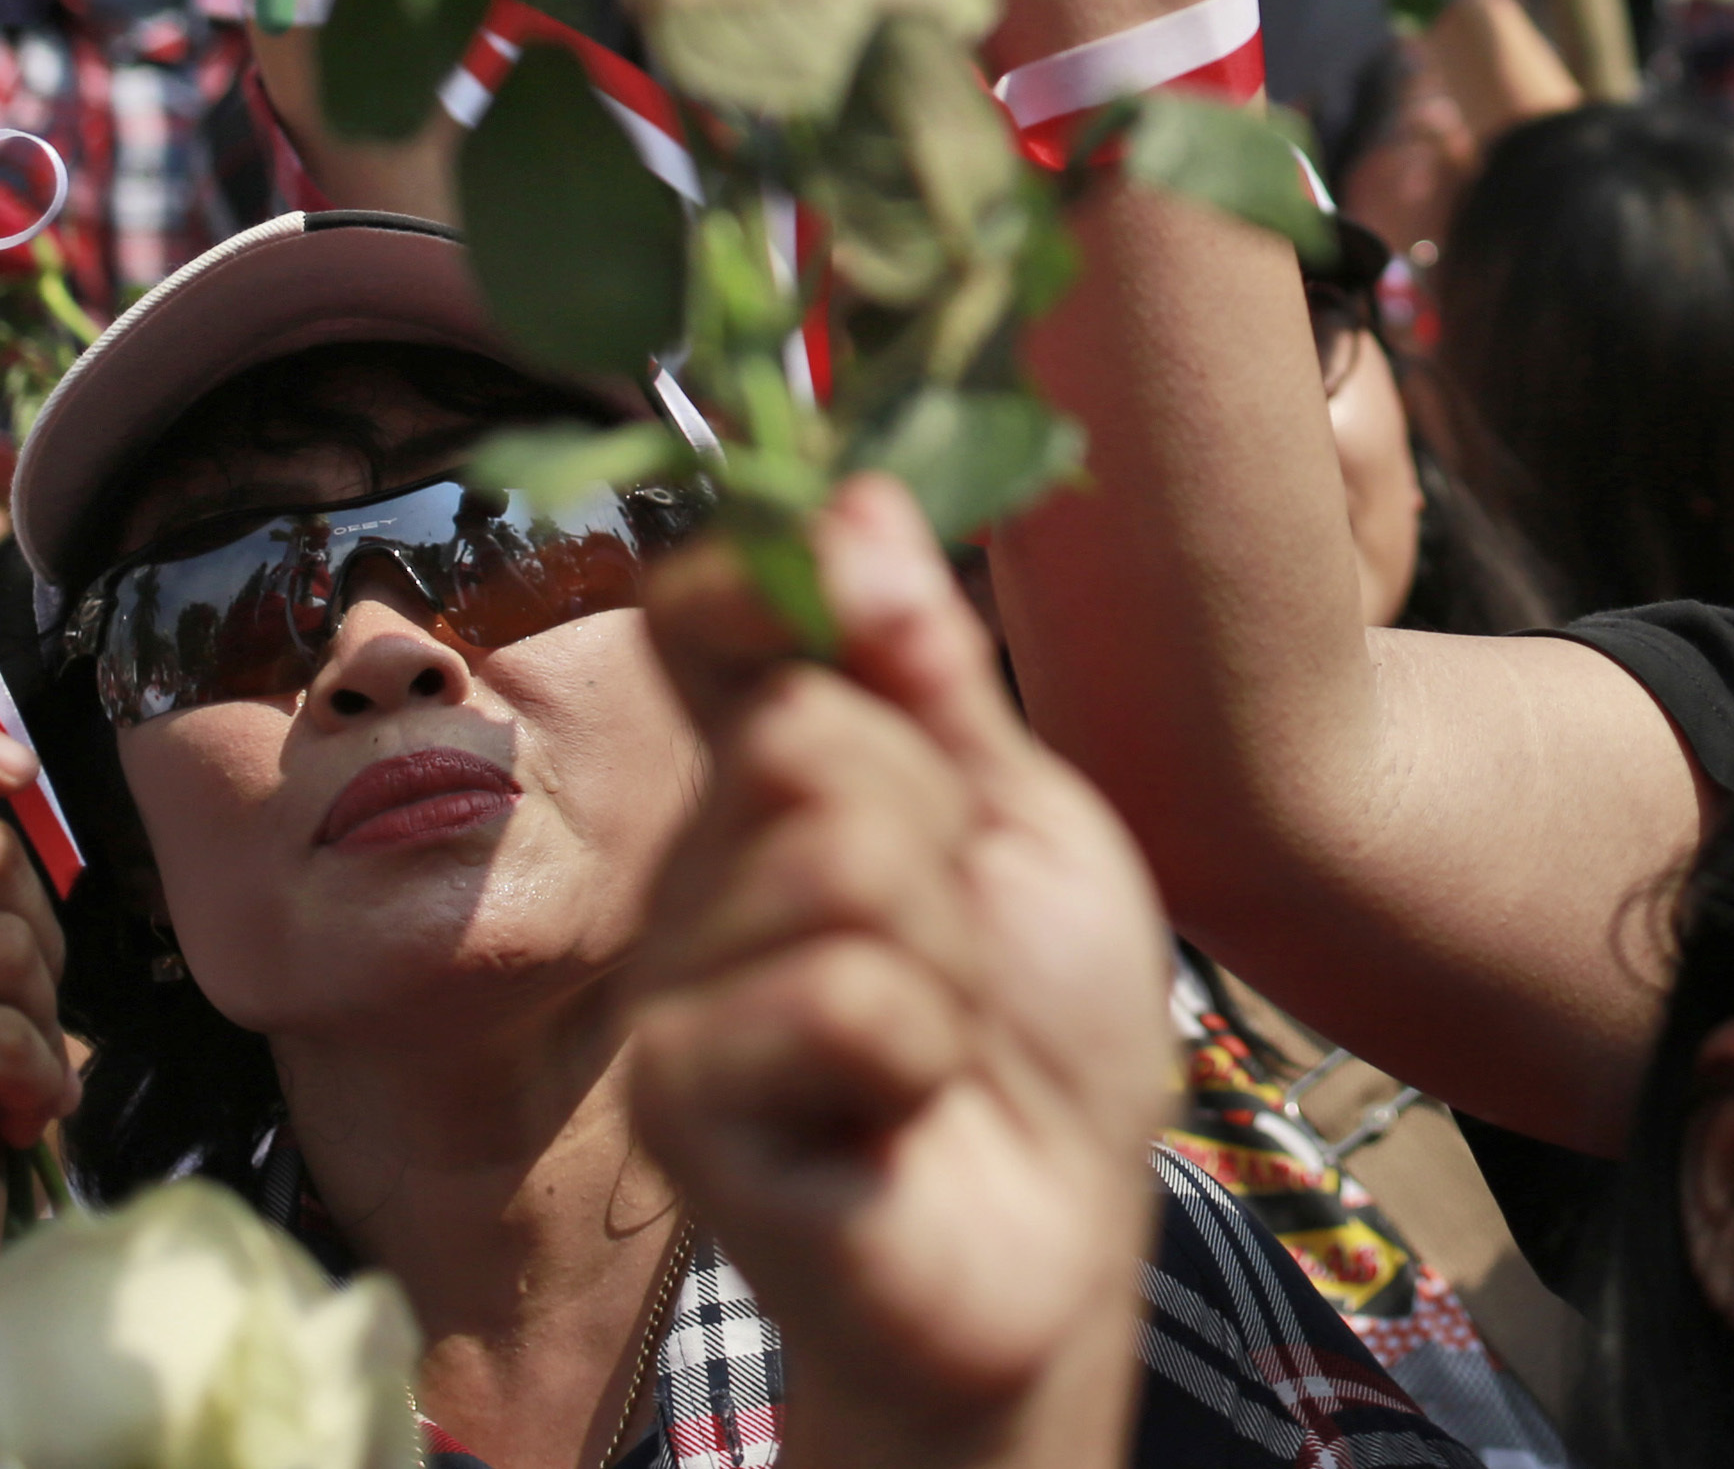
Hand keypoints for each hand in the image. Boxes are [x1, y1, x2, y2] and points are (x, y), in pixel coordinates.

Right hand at [631, 484, 1169, 1468]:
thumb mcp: (1027, 819)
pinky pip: (838, 995)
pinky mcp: (686, 1101)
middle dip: (940, 828)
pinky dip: (923, 1051)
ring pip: (835, 861)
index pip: (714, 625)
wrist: (1052, 1242)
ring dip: (948, 957)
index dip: (758, 576)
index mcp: (778, 780)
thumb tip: (853, 491)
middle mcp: (704, 869)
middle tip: (970, 938)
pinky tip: (905, 1115)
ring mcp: (681, 986)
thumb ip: (934, 672)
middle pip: (812, 733)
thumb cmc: (1044, 1036)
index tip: (826, 571)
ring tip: (944, 1039)